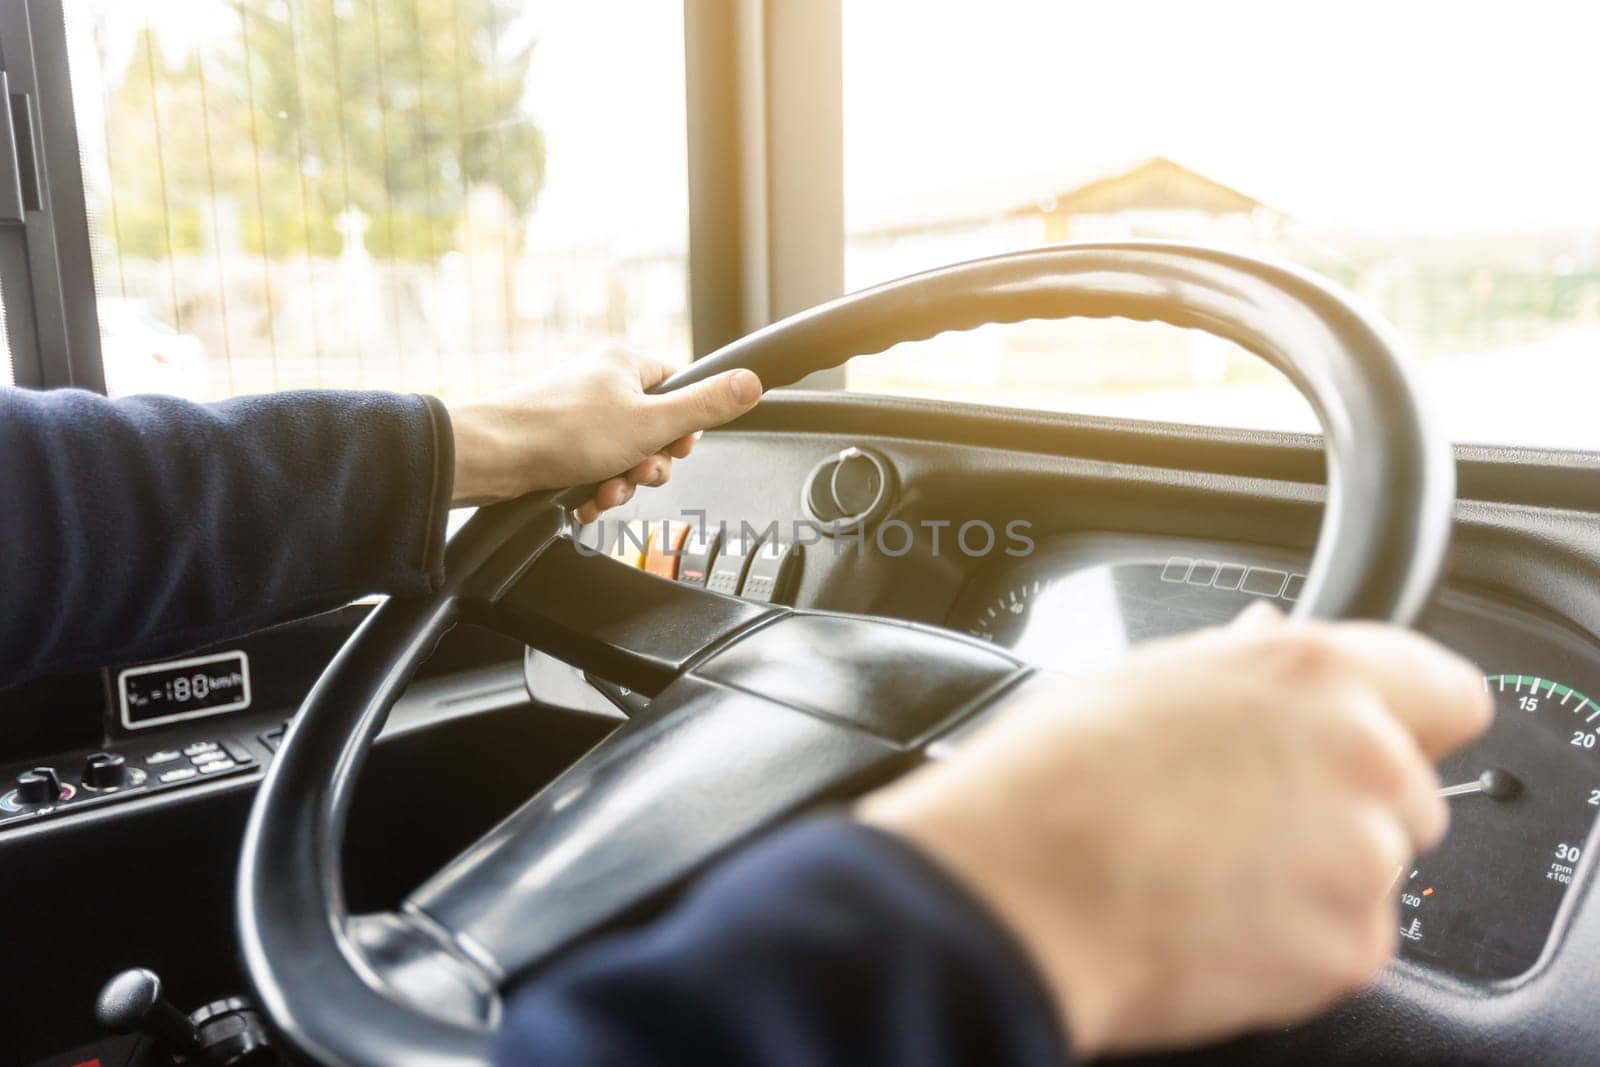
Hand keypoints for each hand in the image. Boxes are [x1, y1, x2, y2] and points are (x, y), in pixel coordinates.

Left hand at [445, 344, 762, 518]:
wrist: (492, 459)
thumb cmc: (560, 434)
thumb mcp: (651, 423)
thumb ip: (705, 407)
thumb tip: (750, 383)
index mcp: (626, 364)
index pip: (680, 389)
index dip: (683, 428)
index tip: (671, 447)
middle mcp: (602, 383)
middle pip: (655, 430)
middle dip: (648, 465)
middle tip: (634, 473)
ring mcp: (578, 414)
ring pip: (624, 456)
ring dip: (621, 484)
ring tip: (602, 491)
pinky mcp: (558, 443)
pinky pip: (594, 470)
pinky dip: (594, 492)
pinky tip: (583, 502)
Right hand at [858, 604, 1490, 1057]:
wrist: (1013, 893)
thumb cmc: (1050, 780)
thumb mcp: (1138, 678)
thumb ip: (1238, 664)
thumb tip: (1268, 640)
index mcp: (1313, 674)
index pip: (1447, 691)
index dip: (1409, 719)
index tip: (1375, 739)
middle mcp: (1361, 757)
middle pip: (1409, 790)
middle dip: (1346, 806)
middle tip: (1247, 815)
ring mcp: (1361, 859)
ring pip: (1375, 870)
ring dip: (1318, 876)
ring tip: (1209, 870)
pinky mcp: (1348, 950)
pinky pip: (1346, 942)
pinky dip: (1294, 942)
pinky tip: (1210, 919)